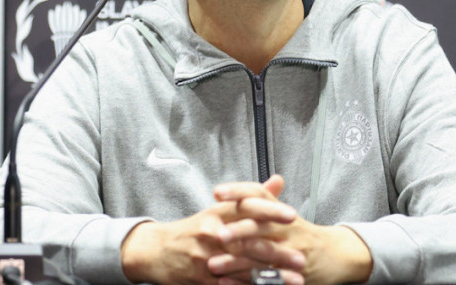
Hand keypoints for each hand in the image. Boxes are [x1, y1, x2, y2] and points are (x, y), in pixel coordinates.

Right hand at [120, 187, 302, 284]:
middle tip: (301, 258)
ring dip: (271, 276)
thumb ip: (250, 196)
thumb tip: (278, 181)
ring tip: (295, 280)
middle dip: (277, 252)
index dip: (270, 212)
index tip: (292, 216)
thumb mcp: (218, 209)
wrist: (155, 250)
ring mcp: (206, 258)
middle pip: (249, 242)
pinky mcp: (201, 279)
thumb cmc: (192, 230)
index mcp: (218, 213)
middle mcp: (212, 233)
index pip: (246, 208)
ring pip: (243, 267)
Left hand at [208, 175, 372, 284]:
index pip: (259, 195)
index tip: (217, 192)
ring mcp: (291, 252)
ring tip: (213, 264)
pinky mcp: (292, 274)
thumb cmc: (304, 235)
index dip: (238, 192)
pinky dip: (245, 282)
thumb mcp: (286, 214)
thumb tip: (241, 188)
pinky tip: (226, 283)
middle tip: (216, 234)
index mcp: (281, 212)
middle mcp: (287, 229)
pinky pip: (267, 279)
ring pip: (262, 255)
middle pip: (261, 225)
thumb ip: (266, 199)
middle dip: (237, 230)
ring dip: (236, 260)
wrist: (337, 255)